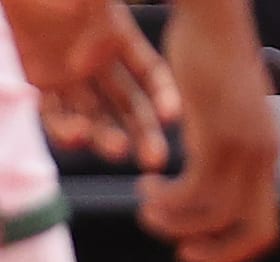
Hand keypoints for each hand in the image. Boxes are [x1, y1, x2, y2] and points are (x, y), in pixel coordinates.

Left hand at [9, 0, 177, 166]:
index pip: (151, 73)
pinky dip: (65, 130)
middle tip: (154, 159)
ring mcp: (68, 73)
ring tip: (118, 149)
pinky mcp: (39, 79)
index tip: (171, 116)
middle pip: (129, 107)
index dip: (164, 96)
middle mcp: (97, 59)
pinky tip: (77, 136)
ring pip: (95, 116)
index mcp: (117, 35)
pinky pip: (54, 112)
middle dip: (145, 134)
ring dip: (109, 139)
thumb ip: (107, 5)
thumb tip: (140, 4)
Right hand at [135, 0, 279, 261]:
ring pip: (216, 214)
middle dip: (217, 255)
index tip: (202, 253)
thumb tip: (211, 176)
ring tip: (147, 206)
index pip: (267, 228)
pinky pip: (195, 189)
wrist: (213, 19)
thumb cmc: (212, 59)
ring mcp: (245, 149)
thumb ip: (225, 148)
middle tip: (180, 253)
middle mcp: (264, 160)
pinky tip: (146, 184)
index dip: (237, 253)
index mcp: (268, 159)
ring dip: (176, 221)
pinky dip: (168, 198)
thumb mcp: (227, 114)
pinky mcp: (219, 135)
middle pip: (256, 233)